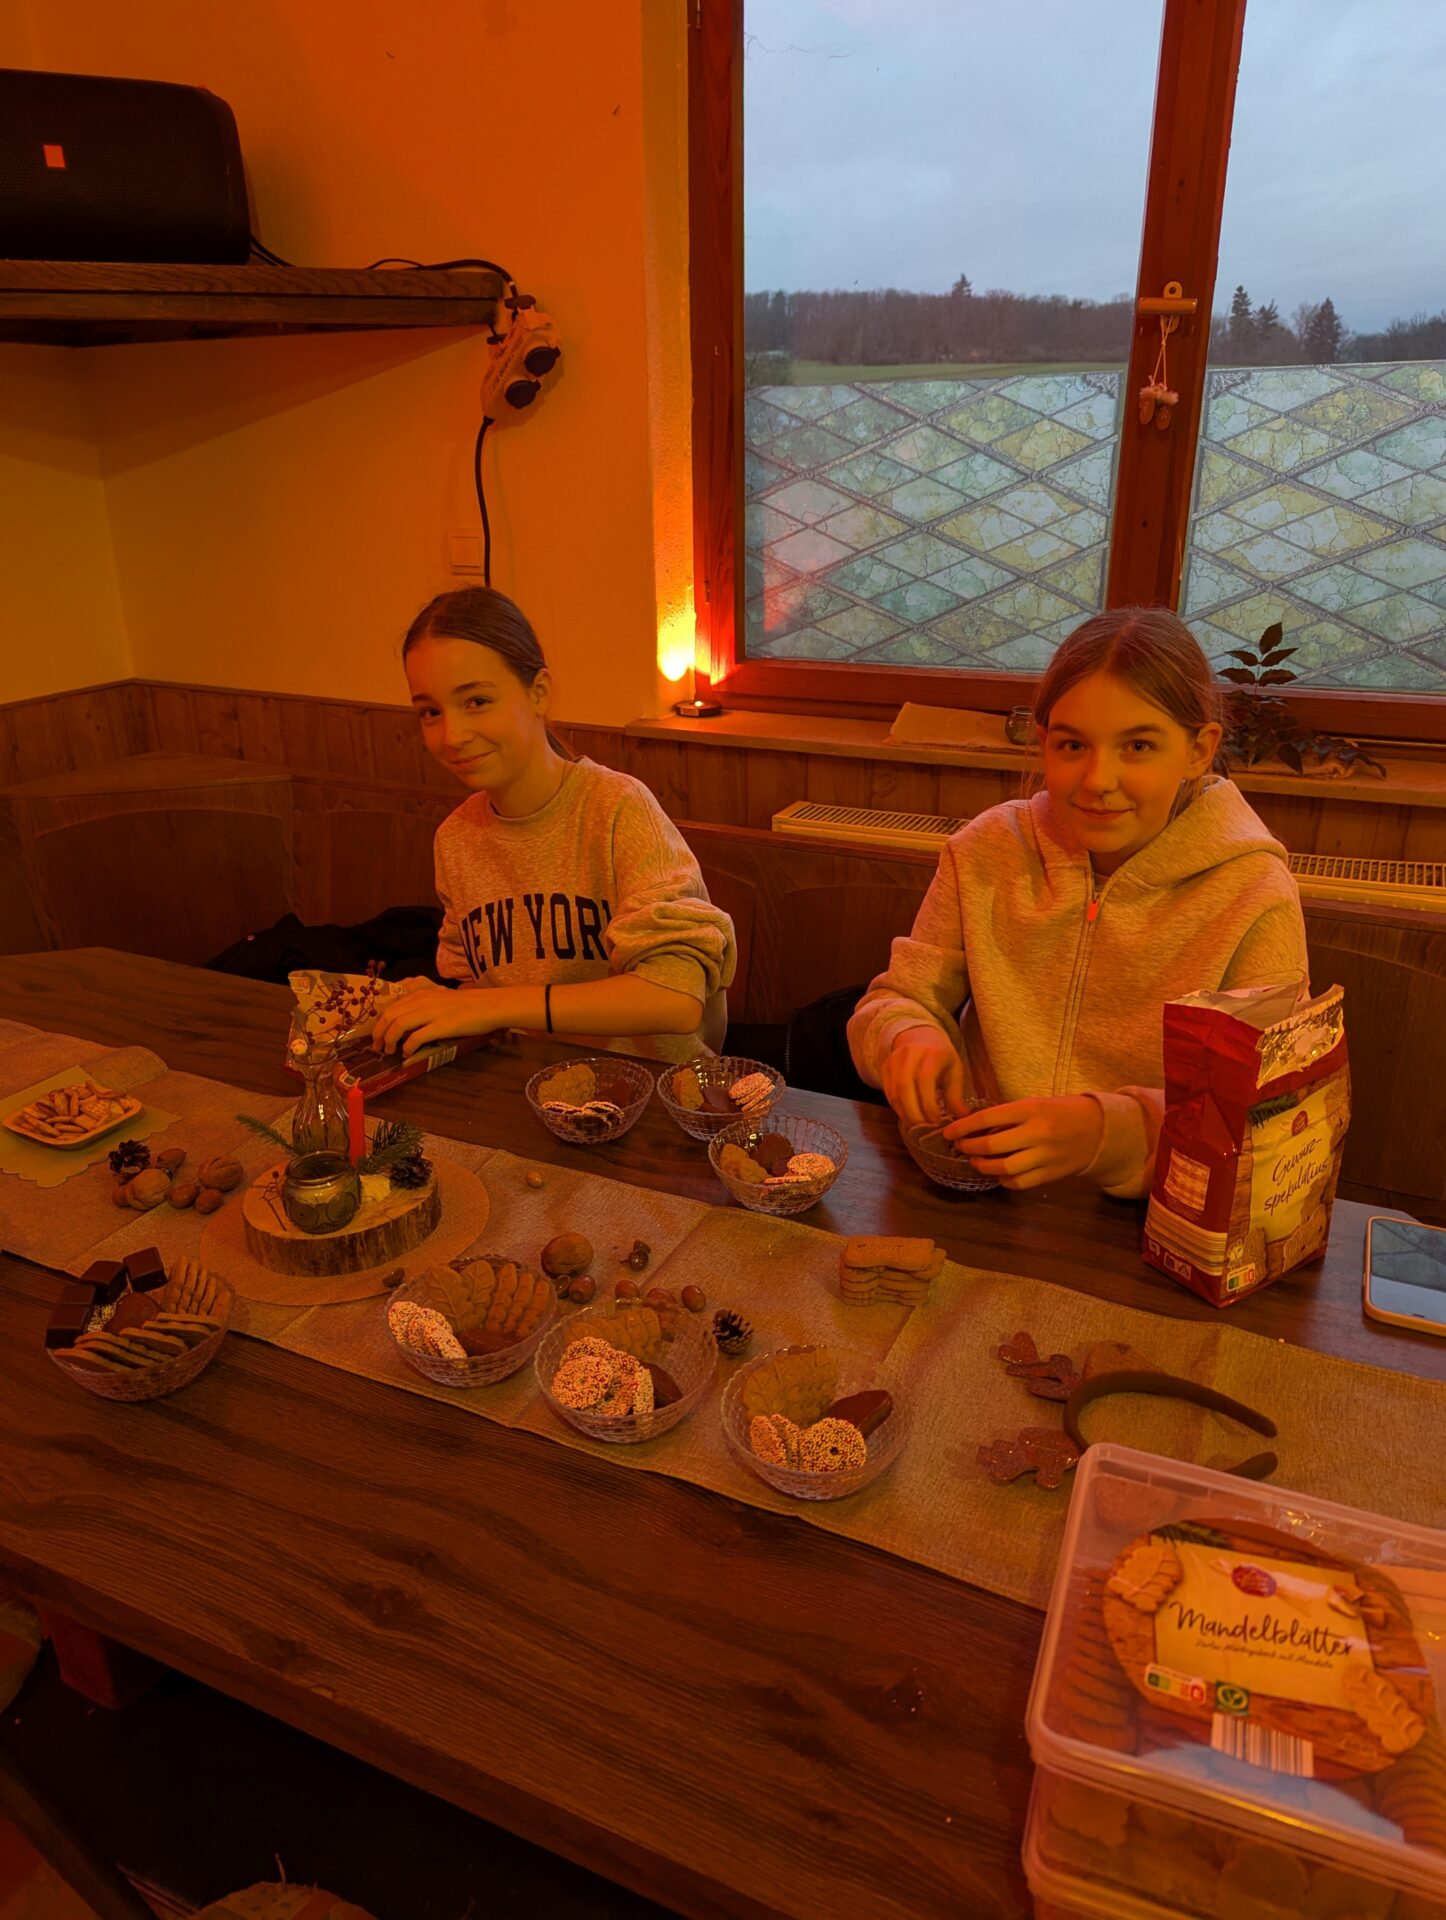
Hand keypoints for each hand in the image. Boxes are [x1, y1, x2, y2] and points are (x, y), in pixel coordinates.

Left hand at [371, 985, 502, 1057]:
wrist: (489, 1005)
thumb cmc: (467, 1003)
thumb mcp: (440, 997)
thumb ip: (423, 1003)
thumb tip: (407, 1020)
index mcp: (421, 992)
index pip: (391, 1006)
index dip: (379, 1022)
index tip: (377, 1034)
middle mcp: (422, 1000)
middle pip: (390, 1015)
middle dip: (379, 1033)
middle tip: (377, 1046)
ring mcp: (431, 1012)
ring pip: (398, 1025)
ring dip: (389, 1040)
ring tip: (389, 1051)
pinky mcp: (441, 1025)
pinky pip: (416, 1037)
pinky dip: (407, 1047)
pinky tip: (407, 1054)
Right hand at [880, 1025, 968, 1129]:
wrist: (918, 1035)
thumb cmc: (940, 1056)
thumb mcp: (954, 1070)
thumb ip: (956, 1095)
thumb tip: (963, 1119)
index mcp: (931, 1054)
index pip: (925, 1081)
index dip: (929, 1104)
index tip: (937, 1120)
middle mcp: (909, 1055)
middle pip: (905, 1089)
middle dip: (914, 1113)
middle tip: (925, 1128)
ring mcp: (894, 1061)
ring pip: (894, 1093)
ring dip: (904, 1113)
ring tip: (917, 1125)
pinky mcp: (884, 1068)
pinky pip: (888, 1092)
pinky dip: (897, 1107)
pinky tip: (908, 1115)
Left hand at [942, 1095, 1103, 1190]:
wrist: (1098, 1129)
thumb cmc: (1060, 1112)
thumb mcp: (1034, 1104)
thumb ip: (1008, 1116)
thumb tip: (973, 1128)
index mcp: (1030, 1108)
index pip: (987, 1118)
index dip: (963, 1127)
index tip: (949, 1132)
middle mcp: (1036, 1132)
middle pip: (991, 1145)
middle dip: (969, 1148)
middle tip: (959, 1147)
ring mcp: (1044, 1155)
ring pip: (1003, 1167)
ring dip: (983, 1166)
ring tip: (975, 1161)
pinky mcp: (1050, 1174)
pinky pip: (1019, 1182)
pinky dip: (1003, 1179)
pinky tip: (998, 1173)